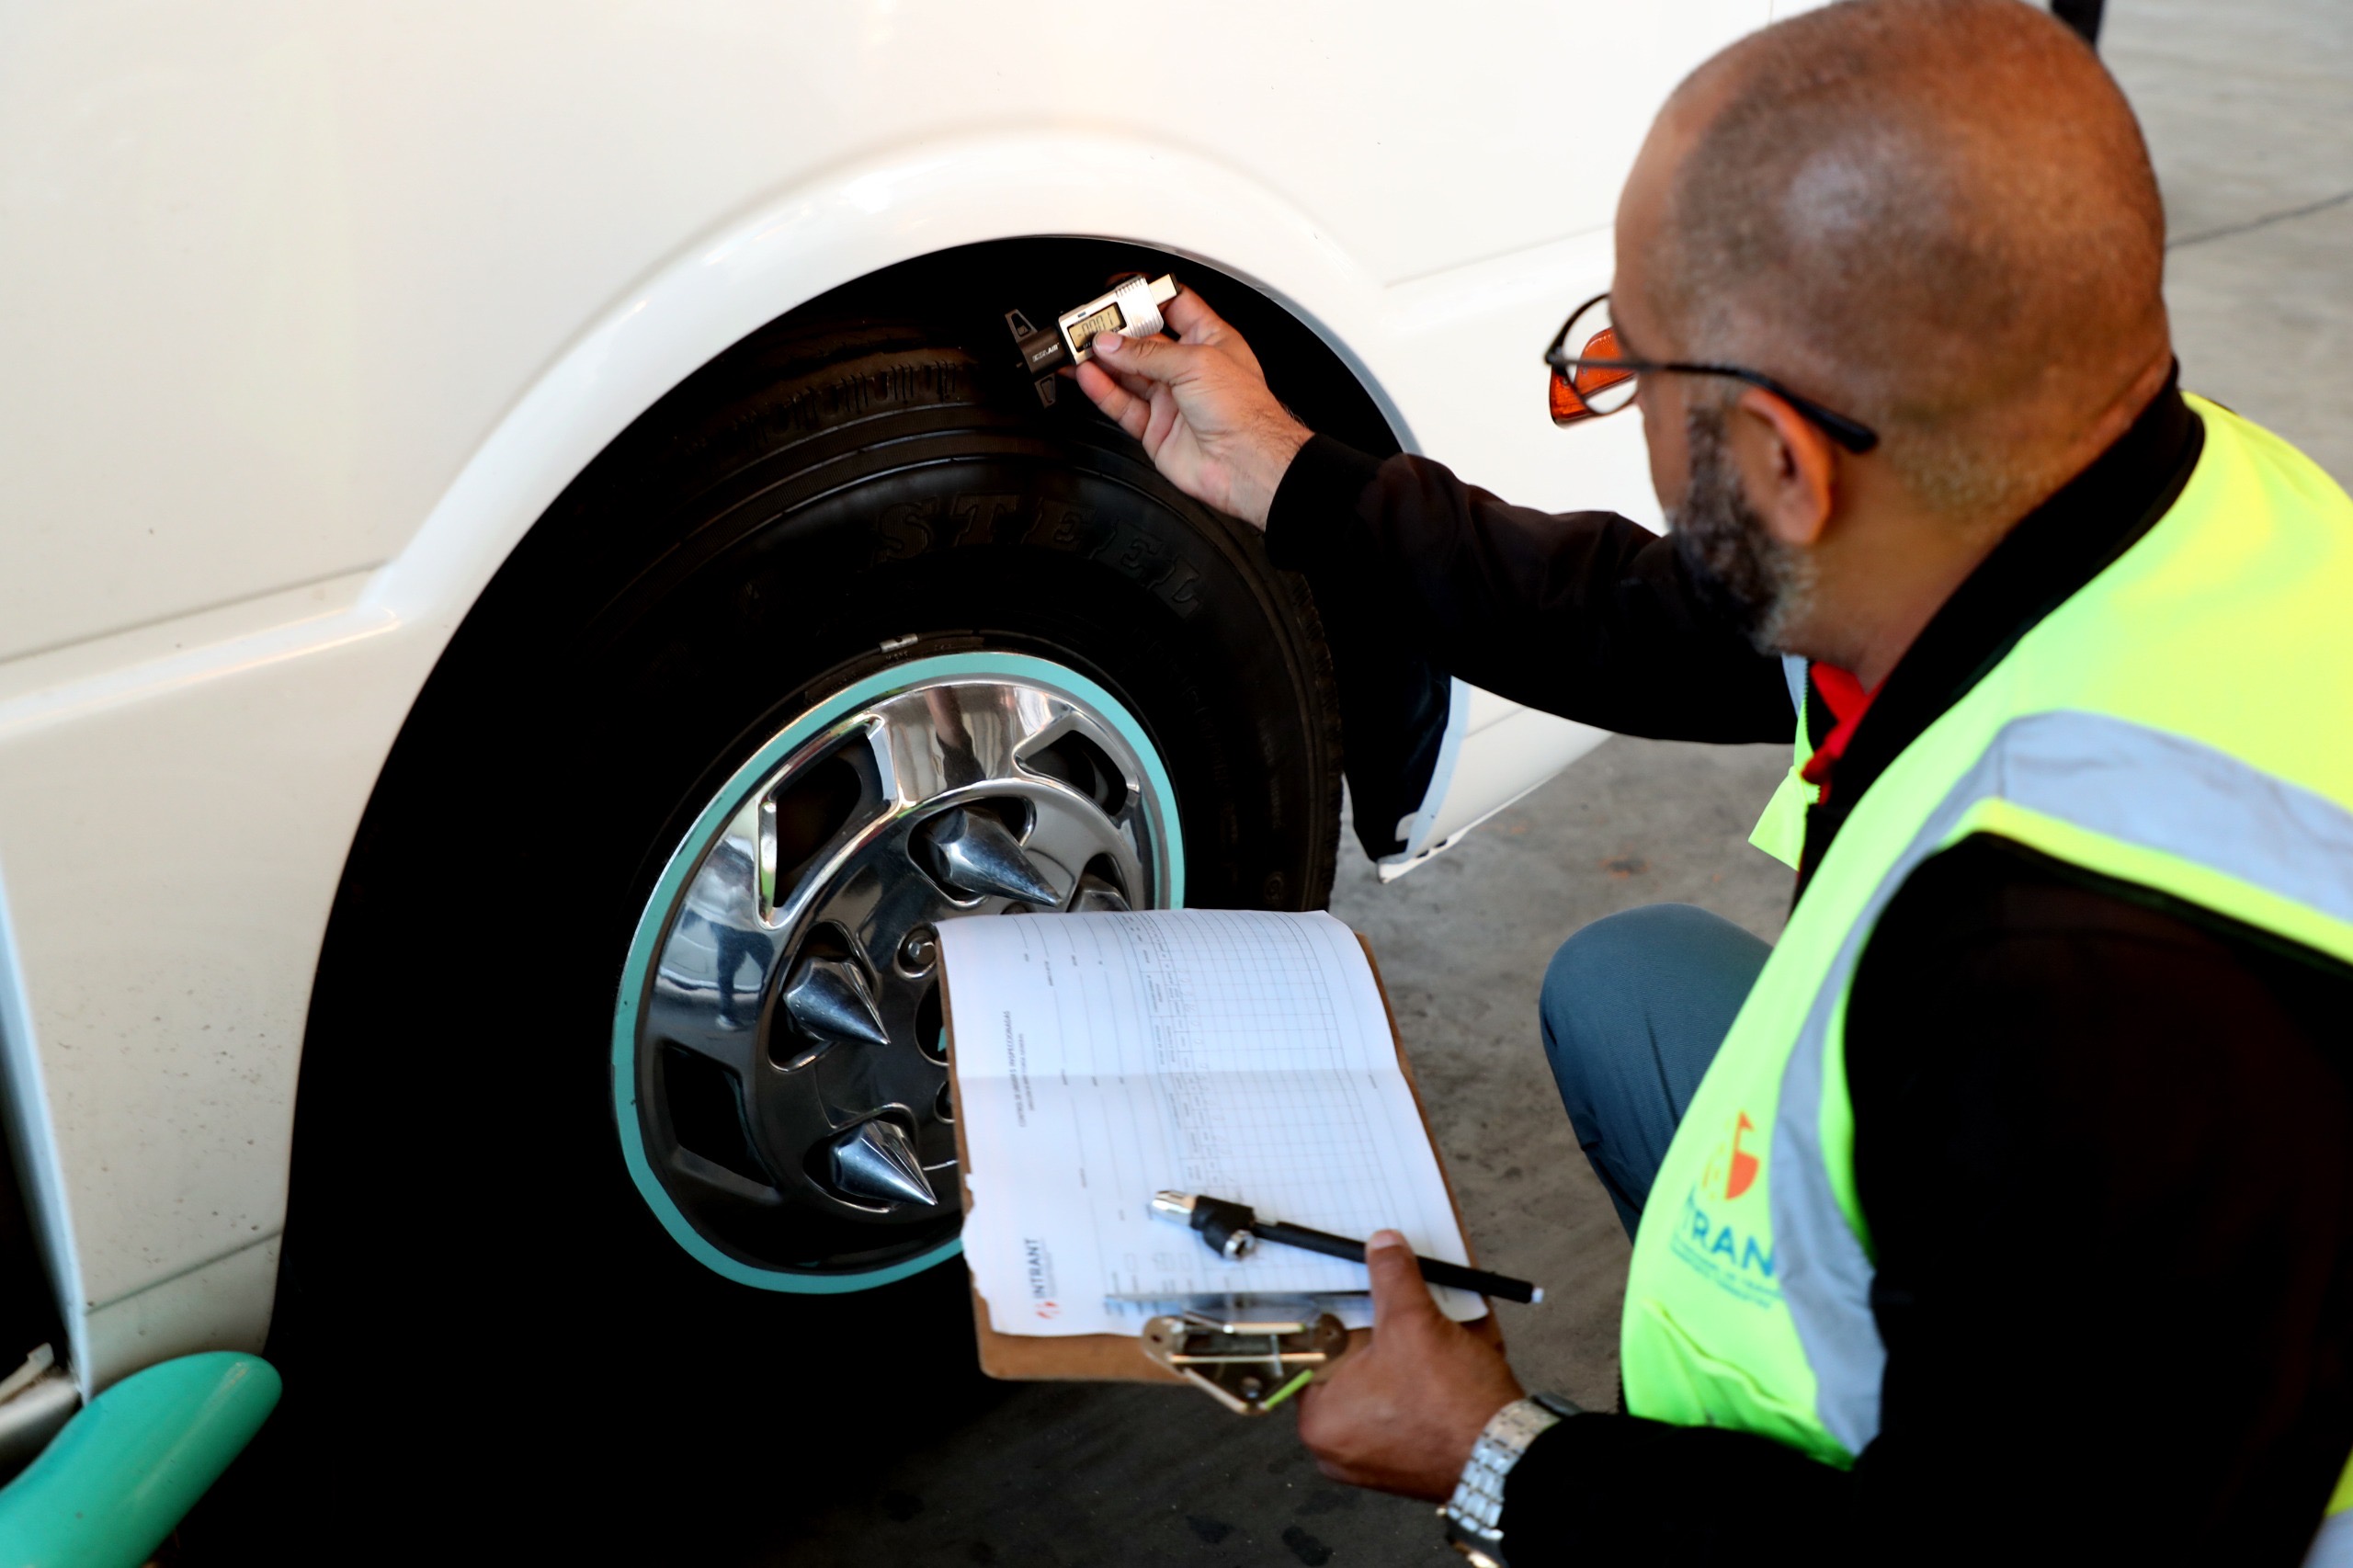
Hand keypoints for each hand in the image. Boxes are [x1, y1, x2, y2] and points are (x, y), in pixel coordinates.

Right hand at [1072, 287, 1312, 528]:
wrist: (1246, 463)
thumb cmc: (1244, 412)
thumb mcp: (1195, 363)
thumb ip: (1147, 353)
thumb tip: (1112, 344)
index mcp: (1209, 340)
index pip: (1174, 307)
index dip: (1146, 297)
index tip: (1119, 293)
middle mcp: (1189, 369)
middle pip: (1143, 343)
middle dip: (1115, 334)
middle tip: (1087, 327)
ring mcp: (1171, 399)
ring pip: (1128, 375)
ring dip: (1102, 362)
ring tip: (1076, 351)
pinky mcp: (1156, 428)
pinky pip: (1123, 405)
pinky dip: (1103, 391)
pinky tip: (1088, 377)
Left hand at [1295, 1230, 1525, 1499]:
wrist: (1509, 1455)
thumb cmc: (1453, 1406)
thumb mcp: (1414, 1322)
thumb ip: (1392, 1276)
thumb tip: (1383, 1246)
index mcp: (1320, 1419)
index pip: (1315, 1349)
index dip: (1340, 1311)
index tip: (1356, 1291)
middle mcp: (1338, 1447)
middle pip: (1352, 1366)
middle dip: (1381, 1330)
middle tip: (1399, 1304)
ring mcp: (1374, 1458)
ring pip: (1384, 1384)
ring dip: (1408, 1351)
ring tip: (1432, 1325)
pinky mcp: (1408, 1461)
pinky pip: (1406, 1406)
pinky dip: (1423, 1379)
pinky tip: (1448, 1352)